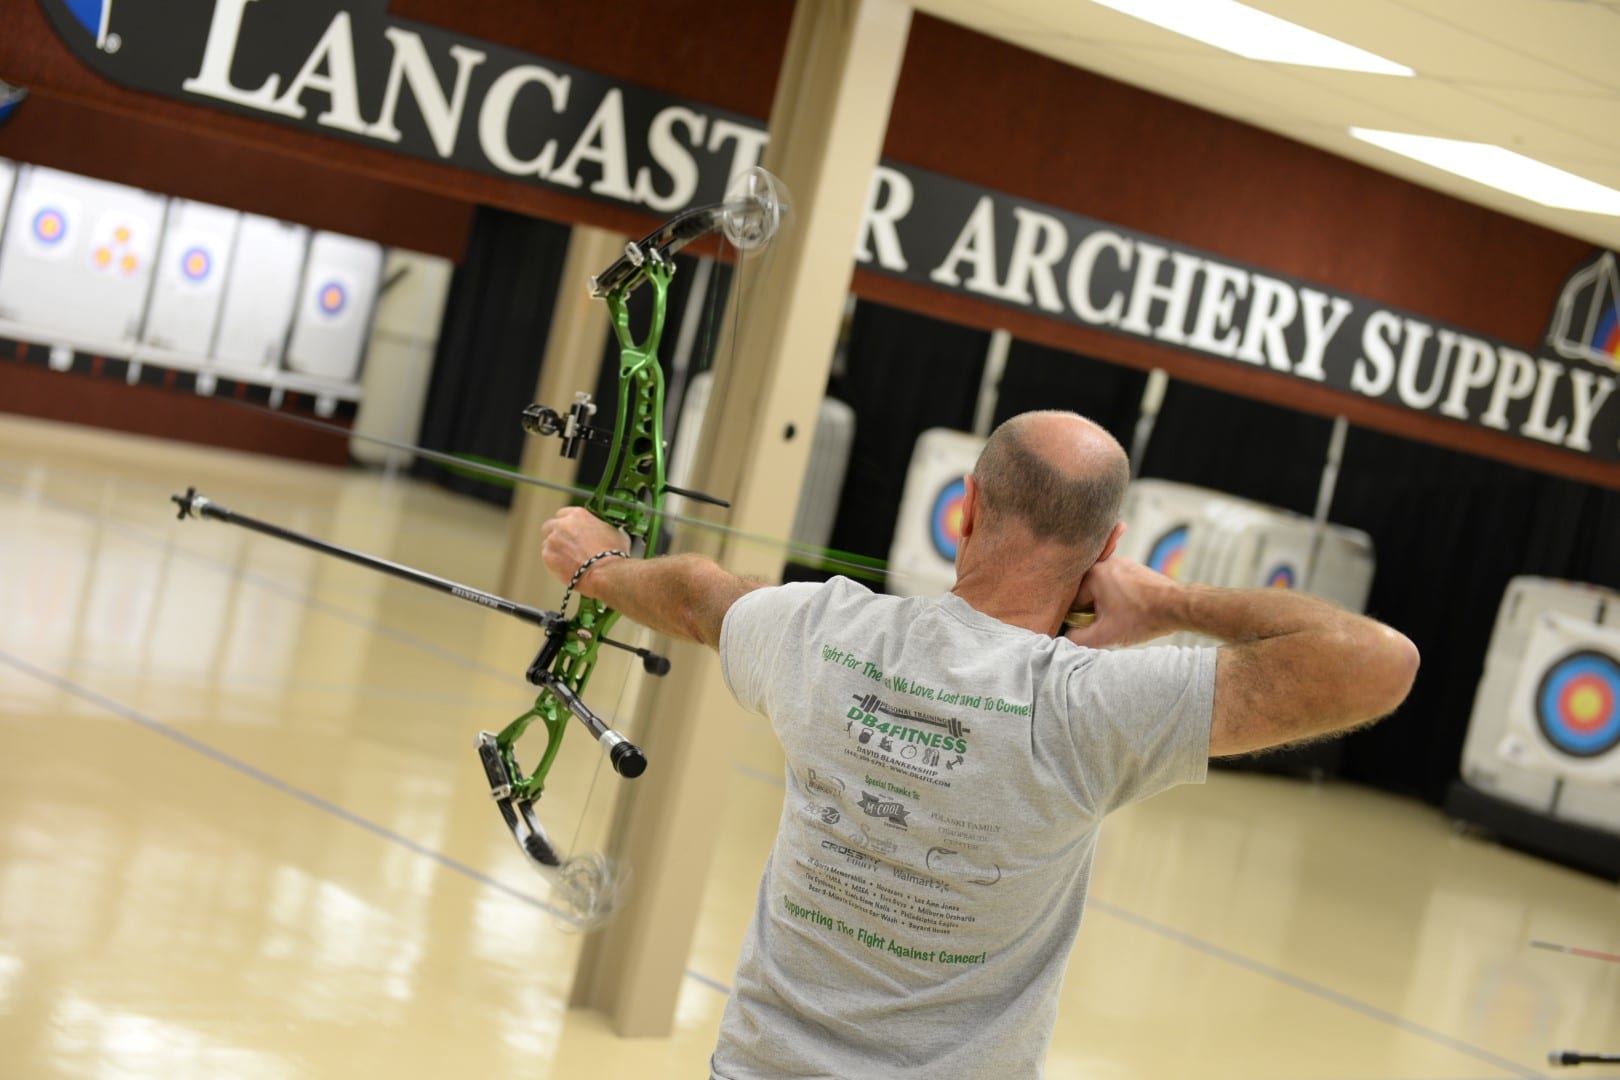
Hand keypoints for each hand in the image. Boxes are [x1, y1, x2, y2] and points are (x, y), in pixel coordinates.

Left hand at [540, 507, 630, 593]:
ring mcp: (553, 540)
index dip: (566, 524)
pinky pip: (547, 557)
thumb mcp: (614, 532)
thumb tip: (607, 531)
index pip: (563, 514)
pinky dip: (554, 562)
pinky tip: (565, 567)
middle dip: (556, 535)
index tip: (569, 532)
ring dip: (555, 549)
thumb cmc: (613, 554)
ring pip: (547, 543)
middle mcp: (562, 524)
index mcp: (578, 514)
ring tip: (568, 561)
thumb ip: (604, 528)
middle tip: (565, 546)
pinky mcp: (548, 556)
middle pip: (550, 526)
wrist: (606, 572)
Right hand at [1062, 556, 1182, 648]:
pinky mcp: (1134, 568)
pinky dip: (1119, 597)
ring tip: (1122, 617)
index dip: (1079, 619)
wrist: (1177, 607)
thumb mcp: (1105, 635)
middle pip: (1087, 593)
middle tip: (1109, 624)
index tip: (1092, 628)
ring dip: (1107, 604)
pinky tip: (1131, 609)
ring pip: (1102, 589)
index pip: (1072, 601)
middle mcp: (1105, 563)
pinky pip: (1117, 584)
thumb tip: (1067, 637)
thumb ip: (1078, 638)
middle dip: (1094, 610)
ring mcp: (1122, 563)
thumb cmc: (1143, 618)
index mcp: (1093, 575)